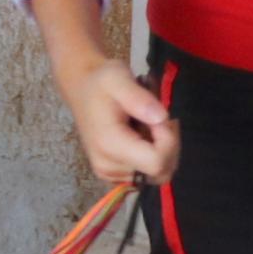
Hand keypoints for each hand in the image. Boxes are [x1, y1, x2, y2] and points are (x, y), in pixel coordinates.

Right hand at [58, 56, 175, 183]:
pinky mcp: (114, 175)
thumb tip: (161, 118)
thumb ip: (139, 98)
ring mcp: (111, 174)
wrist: (83, 89)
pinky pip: (148, 174)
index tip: (160, 117)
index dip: (169, 140)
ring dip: (164, 149)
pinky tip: (146, 136)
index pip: (156, 162)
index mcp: (109, 146)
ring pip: (158, 173)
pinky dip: (155, 156)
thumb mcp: (119, 78)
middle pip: (161, 170)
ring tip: (150, 124)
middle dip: (169, 144)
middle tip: (158, 118)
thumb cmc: (102, 83)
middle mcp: (108, 167)